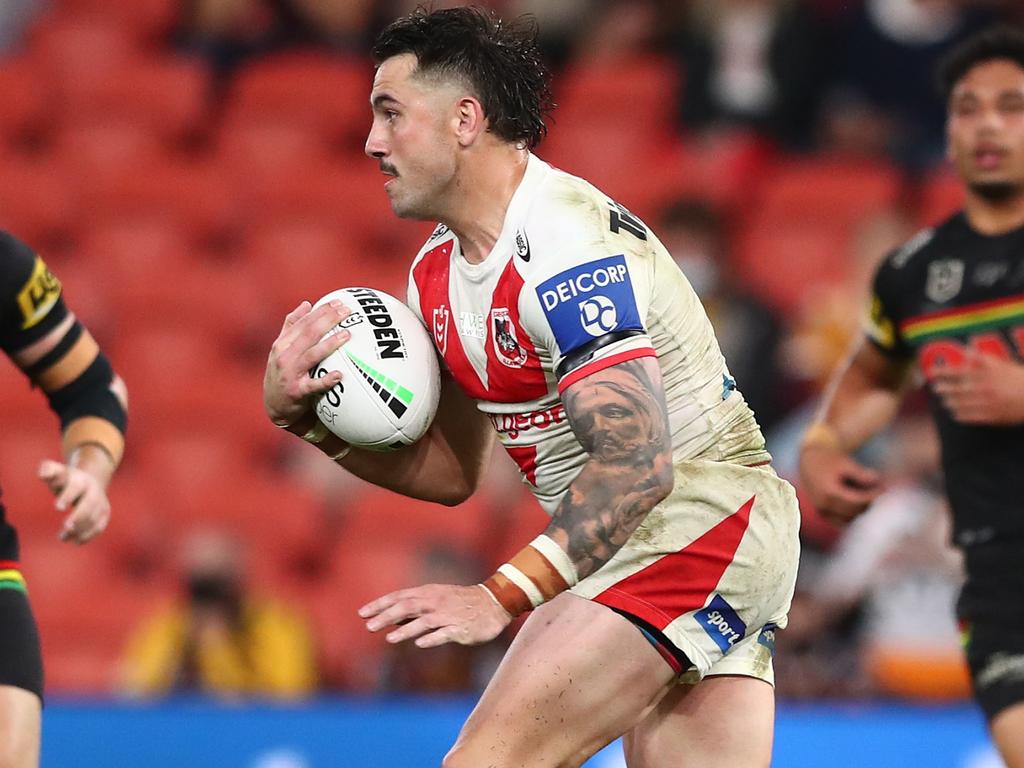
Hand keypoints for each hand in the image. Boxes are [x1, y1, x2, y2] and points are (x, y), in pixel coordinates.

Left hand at [38, 459, 110, 542]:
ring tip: (63, 537)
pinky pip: (100, 526)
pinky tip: (76, 541)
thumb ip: (48, 470)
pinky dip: (89, 535)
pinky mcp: (105, 513)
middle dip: (79, 516)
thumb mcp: (57, 471)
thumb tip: (42, 474)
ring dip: (80, 529)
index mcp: (81, 480)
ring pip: (95, 517)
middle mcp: (94, 491)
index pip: (76, 487)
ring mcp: (101, 503)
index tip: (57, 507)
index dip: (68, 496)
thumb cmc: (66, 479)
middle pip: (90, 503)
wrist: (90, 480)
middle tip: (66, 527)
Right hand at [263, 300, 351, 427]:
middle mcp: (284, 356)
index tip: (338, 302)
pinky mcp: (297, 392)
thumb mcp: (281, 349)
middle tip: (347, 312)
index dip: (321, 311)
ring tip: (347, 335)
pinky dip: (326, 380)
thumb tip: (306, 304)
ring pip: (312, 355)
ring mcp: (290, 374)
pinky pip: (313, 386)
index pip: (303, 323)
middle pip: (308, 334)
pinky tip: (339, 375)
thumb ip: (291, 326)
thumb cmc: (283, 373)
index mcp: (282, 344)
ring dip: (330, 344)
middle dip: (328, 320)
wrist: (275, 406)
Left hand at [359, 583, 511, 647]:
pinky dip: (432, 638)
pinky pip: (444, 633)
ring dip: (406, 629)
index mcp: (429, 593)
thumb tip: (392, 617)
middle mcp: (436, 602)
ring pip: (424, 621)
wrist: (494, 602)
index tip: (362, 613)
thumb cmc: (461, 601)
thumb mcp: (437, 597)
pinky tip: (420, 644)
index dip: (380, 604)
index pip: (400, 596)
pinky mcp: (461, 628)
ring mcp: (448, 615)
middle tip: (368, 626)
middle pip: (408, 606)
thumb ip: (416, 607)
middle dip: (387, 615)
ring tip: (389, 638)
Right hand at [798, 443, 882, 526]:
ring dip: (862, 509)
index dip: (873, 496)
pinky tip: (860, 501)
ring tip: (870, 495)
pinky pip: (843, 521)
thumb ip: (861, 474)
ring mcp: (822, 512)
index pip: (858, 502)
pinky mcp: (823, 514)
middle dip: (869, 502)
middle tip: (881, 491)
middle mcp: (824, 506)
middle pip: (855, 511)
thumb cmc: (830, 460)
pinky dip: (853, 513)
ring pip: (850, 518)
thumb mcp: (846, 463)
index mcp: (829, 493)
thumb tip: (879, 481)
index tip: (884, 489)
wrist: (810, 461)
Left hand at [930, 350, 1023, 425]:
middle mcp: (984, 389)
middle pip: (957, 389)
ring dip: (950, 402)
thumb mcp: (1003, 365)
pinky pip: (971, 417)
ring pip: (962, 404)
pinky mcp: (992, 417)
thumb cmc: (1020, 378)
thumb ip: (983, 359)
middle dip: (944, 388)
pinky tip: (955, 414)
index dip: (943, 372)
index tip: (932, 372)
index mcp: (986, 375)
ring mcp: (987, 404)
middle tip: (936, 388)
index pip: (958, 372)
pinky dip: (961, 415)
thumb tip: (966, 350)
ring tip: (944, 401)